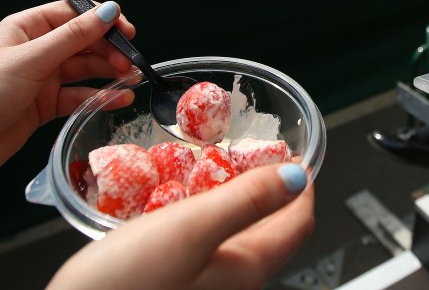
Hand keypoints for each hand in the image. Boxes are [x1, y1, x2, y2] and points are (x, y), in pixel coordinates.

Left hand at [0, 0, 136, 287]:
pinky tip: (119, 100)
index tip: (128, 32)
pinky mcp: (43, 107)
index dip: (102, 19)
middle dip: (110, 49)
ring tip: (133, 79)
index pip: (73, 14)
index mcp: (25, 28)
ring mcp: (39, 79)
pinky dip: (99, 97)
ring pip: (84, 70)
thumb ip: (73, 37)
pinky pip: (78, 97)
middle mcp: (34, 50)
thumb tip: (109, 9)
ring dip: (109, 73)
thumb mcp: (29, 61)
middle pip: (83, 42)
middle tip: (133, 63)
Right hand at [48, 164, 314, 289]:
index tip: (297, 152)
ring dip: (232, 197)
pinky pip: (199, 243)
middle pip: (269, 228)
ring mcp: (202, 285)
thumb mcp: (192, 229)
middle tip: (255, 152)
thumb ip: (246, 201)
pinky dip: (198, 213)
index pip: (298, 223)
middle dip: (268, 186)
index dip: (302, 183)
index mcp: (247, 268)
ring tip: (216, 166)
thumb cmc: (126, 286)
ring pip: (233, 234)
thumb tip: (298, 177)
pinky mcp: (173, 283)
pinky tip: (173, 200)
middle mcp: (231, 282)